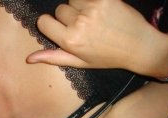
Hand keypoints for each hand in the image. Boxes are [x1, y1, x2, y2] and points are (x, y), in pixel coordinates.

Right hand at [27, 0, 164, 73]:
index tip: (61, 29)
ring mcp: (93, 8)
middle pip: (60, 9)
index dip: (51, 24)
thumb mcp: (79, 62)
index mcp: (70, 41)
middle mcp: (79, 23)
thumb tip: (29, 58)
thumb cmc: (107, 57)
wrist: (139, 46)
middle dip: (69, 16)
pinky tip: (103, 10)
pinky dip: (92, 1)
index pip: (43, 21)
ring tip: (96, 18)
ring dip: (81, 6)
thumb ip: (53, 57)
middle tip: (87, 28)